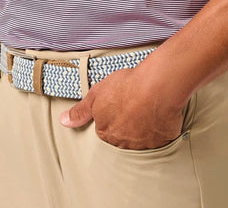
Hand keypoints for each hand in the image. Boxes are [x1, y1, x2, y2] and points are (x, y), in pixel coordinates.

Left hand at [59, 66, 186, 149]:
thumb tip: (63, 122)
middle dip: (127, 123)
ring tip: (148, 106)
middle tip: (134, 104)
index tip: (120, 103)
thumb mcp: (97, 93)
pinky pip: (161, 136)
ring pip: (142, 138)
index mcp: (107, 132)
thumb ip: (81, 110)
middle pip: (123, 136)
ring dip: (144, 126)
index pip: (105, 129)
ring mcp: (145, 143)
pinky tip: (160, 111)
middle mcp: (124, 143)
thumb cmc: (127, 86)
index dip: (112, 114)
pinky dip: (161, 126)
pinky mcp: (164, 140)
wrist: (156, 85)